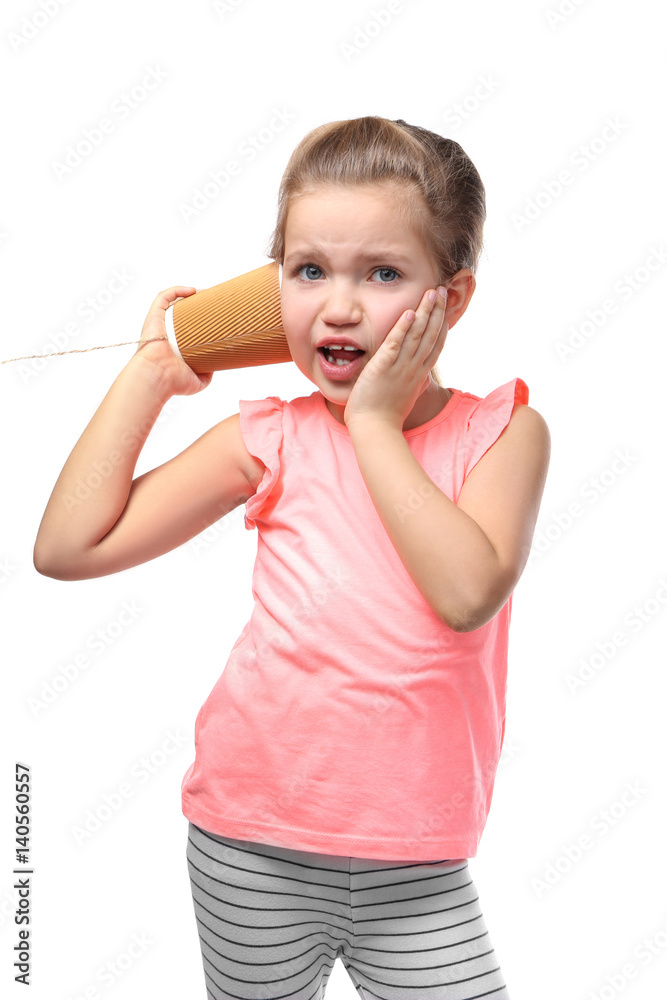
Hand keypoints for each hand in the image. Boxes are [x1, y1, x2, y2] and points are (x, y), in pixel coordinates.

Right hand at [133, 286, 214, 395]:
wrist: (157, 377)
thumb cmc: (174, 382)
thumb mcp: (199, 381)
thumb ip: (208, 374)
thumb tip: (217, 364)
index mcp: (177, 346)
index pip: (189, 329)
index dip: (202, 320)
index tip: (218, 317)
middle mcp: (168, 333)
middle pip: (183, 313)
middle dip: (199, 305)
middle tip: (216, 302)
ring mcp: (160, 324)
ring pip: (174, 302)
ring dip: (190, 295)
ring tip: (208, 293)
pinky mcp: (154, 316)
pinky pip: (164, 297)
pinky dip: (177, 290)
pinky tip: (193, 290)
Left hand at [343, 286, 447, 430]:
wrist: (375, 429)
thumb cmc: (386, 416)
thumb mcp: (406, 396)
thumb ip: (414, 383)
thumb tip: (422, 378)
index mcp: (419, 375)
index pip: (435, 345)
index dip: (441, 324)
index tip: (444, 307)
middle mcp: (413, 369)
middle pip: (430, 335)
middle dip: (437, 311)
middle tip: (442, 290)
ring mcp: (400, 368)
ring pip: (417, 335)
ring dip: (425, 313)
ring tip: (431, 293)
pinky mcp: (383, 368)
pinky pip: (395, 344)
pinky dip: (403, 328)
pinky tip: (409, 312)